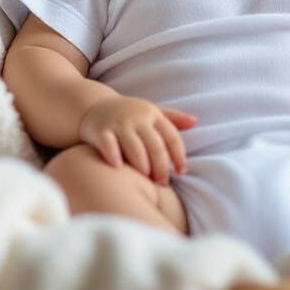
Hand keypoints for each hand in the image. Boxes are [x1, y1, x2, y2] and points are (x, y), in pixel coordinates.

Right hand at [78, 96, 197, 185]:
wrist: (92, 106)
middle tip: (162, 183)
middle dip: (161, 167)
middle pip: (156, 146)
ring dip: (142, 165)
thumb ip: (173, 118)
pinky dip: (114, 156)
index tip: (181, 172)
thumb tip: (196, 121)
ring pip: (135, 148)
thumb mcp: (151, 112)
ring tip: (145, 179)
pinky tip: (118, 168)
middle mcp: (137, 118)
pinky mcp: (101, 130)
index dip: (179, 156)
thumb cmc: (128, 114)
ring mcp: (118, 123)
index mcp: (152, 114)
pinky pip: (109, 145)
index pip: (172, 137)